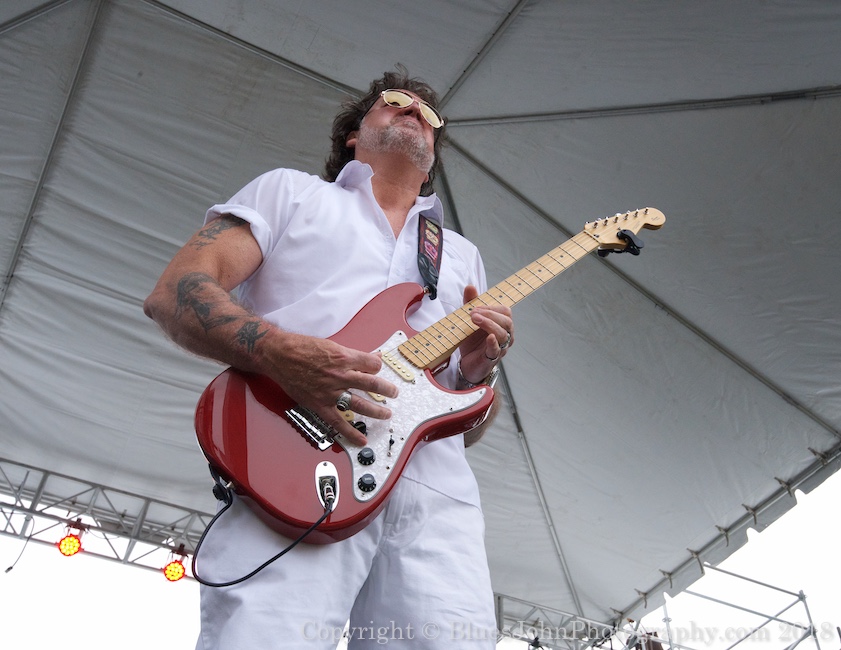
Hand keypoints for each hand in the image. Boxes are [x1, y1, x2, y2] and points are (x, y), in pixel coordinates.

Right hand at [263, 331, 398, 445]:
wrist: (279, 355)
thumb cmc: (302, 347)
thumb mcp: (331, 345)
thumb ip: (352, 354)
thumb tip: (372, 357)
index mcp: (344, 357)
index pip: (372, 364)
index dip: (378, 366)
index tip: (378, 368)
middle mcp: (340, 376)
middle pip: (372, 384)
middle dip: (386, 389)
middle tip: (394, 392)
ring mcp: (330, 392)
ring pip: (360, 404)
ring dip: (377, 410)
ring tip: (387, 414)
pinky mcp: (319, 405)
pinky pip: (338, 422)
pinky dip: (351, 433)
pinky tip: (362, 439)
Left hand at [457, 285, 513, 384]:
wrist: (467, 363)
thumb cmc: (473, 341)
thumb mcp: (469, 320)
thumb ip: (471, 303)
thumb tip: (470, 286)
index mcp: (502, 325)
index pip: (505, 312)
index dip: (491, 307)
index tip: (474, 307)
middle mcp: (505, 336)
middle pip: (507, 322)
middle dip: (490, 315)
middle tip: (472, 313)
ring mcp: (500, 348)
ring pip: (504, 335)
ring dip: (489, 325)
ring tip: (475, 320)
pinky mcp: (491, 359)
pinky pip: (496, 350)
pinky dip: (493, 343)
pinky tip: (489, 337)